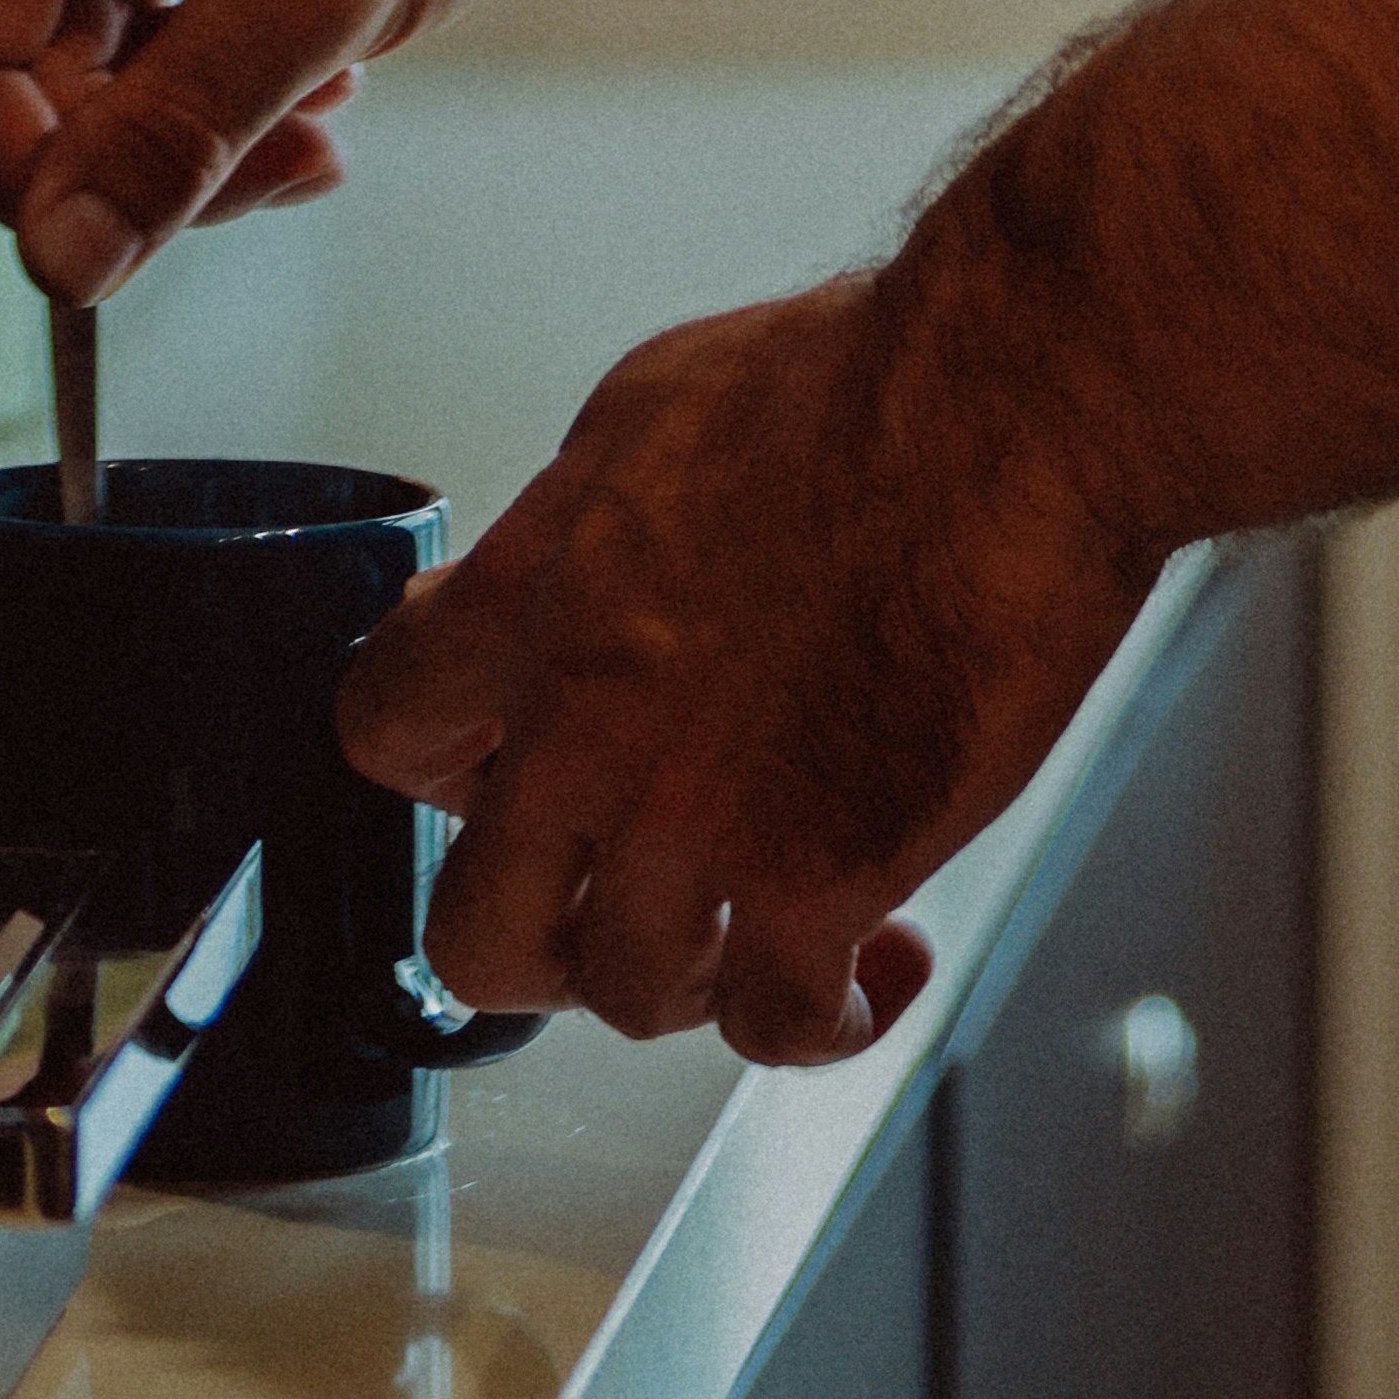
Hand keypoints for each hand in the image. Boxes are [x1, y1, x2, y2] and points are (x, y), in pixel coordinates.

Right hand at [0, 0, 566, 301]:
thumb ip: (178, 131)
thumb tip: (63, 258)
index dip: (24, 173)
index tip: (126, 240)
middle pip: (12, 67)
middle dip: (142, 152)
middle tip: (284, 165)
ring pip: (73, 61)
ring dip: (189, 124)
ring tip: (318, 111)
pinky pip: (116, 22)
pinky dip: (203, 76)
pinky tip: (304, 74)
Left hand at [338, 251, 1162, 1066]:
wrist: (1011, 400)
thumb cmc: (870, 375)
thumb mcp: (653, 405)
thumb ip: (578, 529)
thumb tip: (555, 589)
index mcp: (539, 593)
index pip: (387, 728)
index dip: (441, 772)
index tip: (490, 781)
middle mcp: (591, 720)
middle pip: (475, 928)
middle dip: (538, 940)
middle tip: (604, 916)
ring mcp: (700, 814)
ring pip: (625, 994)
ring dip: (692, 980)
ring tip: (755, 945)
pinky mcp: (823, 874)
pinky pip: (779, 1023)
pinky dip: (824, 1020)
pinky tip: (870, 971)